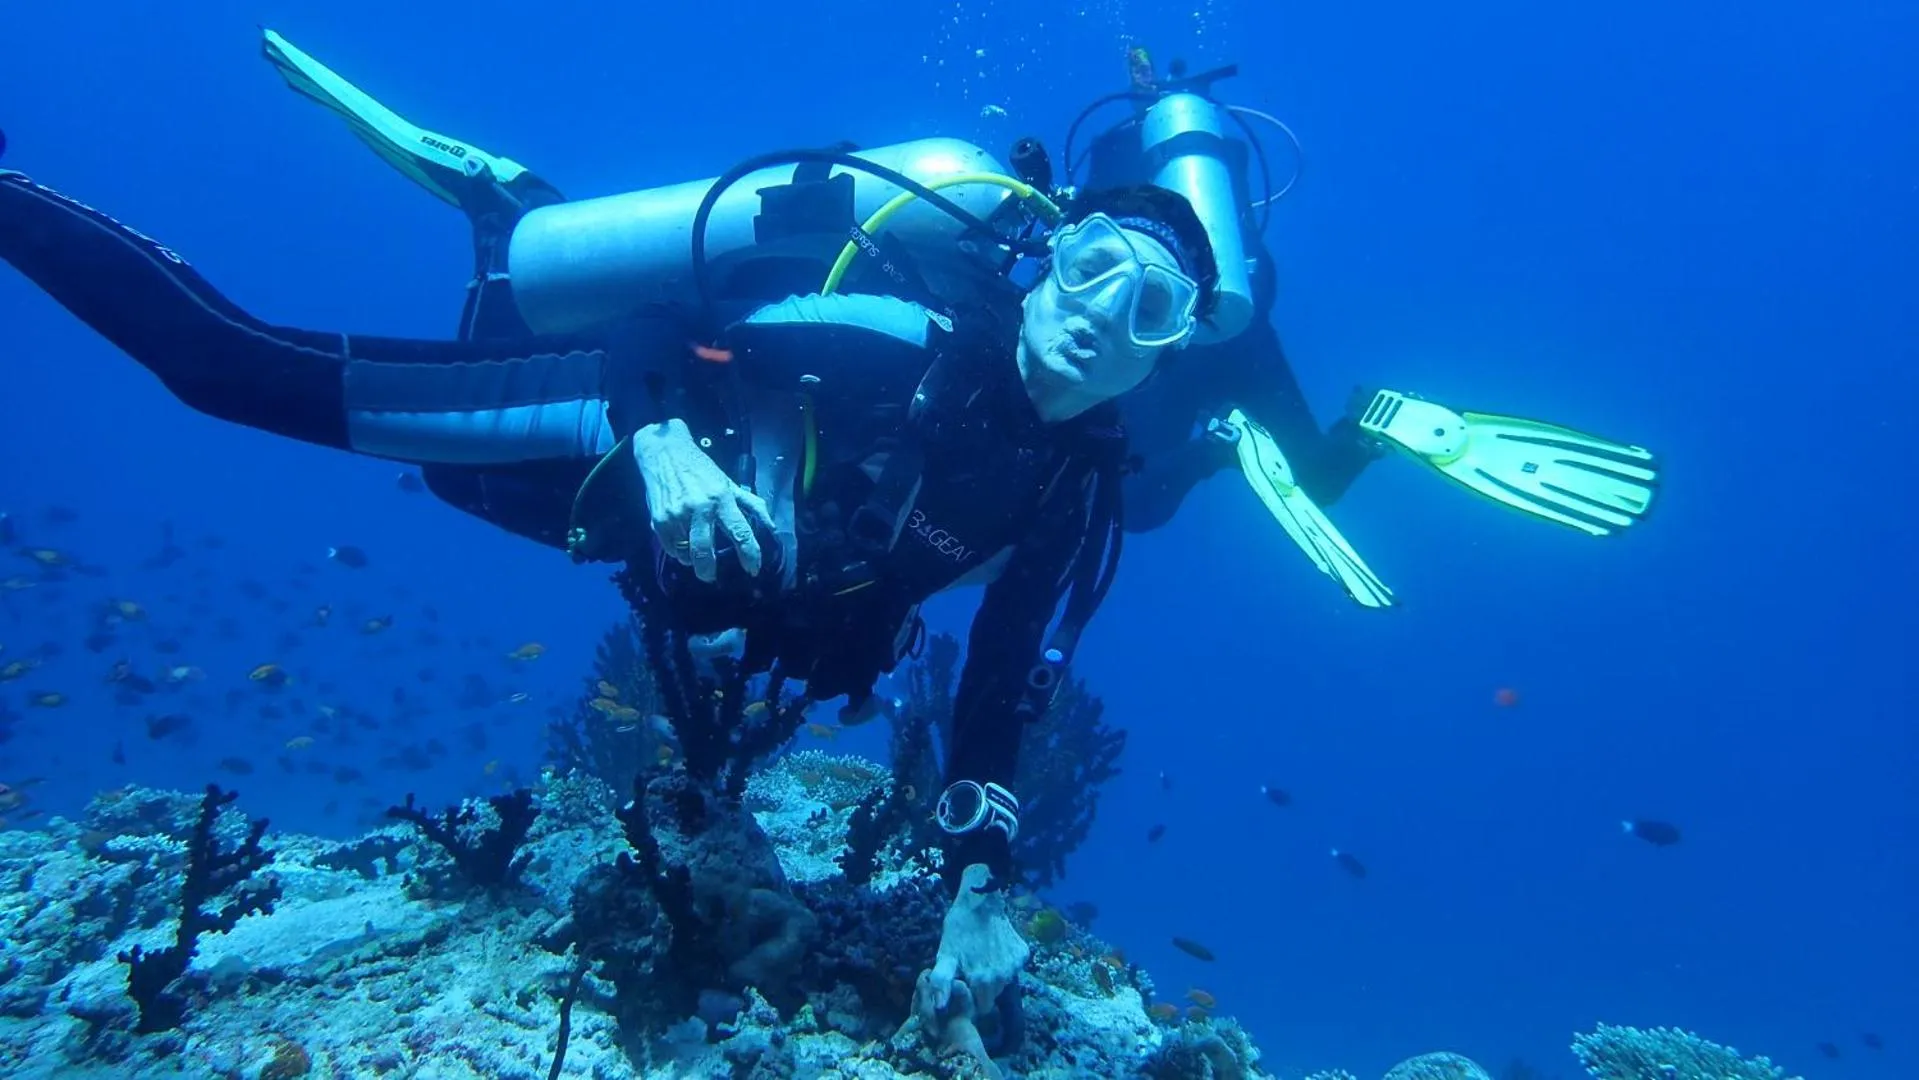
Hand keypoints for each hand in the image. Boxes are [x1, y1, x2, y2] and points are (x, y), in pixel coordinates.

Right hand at [632, 420, 774, 583]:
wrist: (664, 453)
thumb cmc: (701, 469)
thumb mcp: (729, 483)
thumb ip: (752, 505)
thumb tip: (772, 527)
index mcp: (721, 498)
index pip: (740, 532)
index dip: (749, 554)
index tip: (753, 569)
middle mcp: (699, 508)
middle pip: (704, 551)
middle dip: (708, 571)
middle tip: (711, 577)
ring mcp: (676, 515)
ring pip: (686, 553)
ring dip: (692, 560)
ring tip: (696, 554)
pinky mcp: (659, 520)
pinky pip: (671, 549)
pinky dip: (679, 551)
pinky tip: (683, 541)